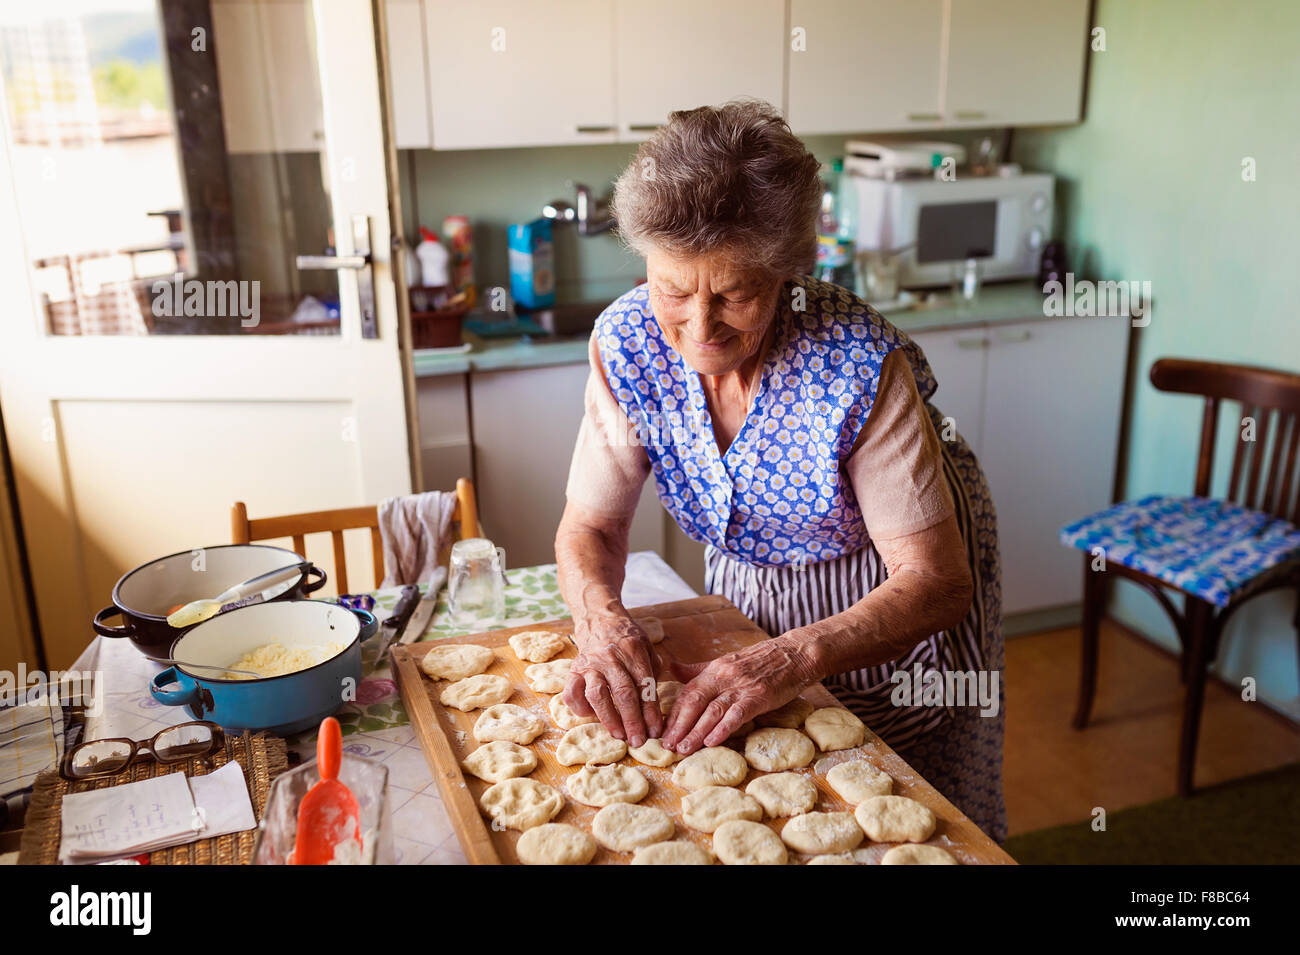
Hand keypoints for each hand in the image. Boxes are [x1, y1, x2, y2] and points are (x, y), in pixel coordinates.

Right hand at [564, 615, 661, 747]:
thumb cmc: (626, 638)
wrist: (599, 619)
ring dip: (609, 718)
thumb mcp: (646, 647)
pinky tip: (591, 717)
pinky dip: (580, 708)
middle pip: (623, 693)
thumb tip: (654, 704)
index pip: (644, 686)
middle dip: (633, 721)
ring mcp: (590, 664)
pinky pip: (572, 693)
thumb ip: (652, 671)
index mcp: (633, 652)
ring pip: (598, 695)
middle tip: (639, 741)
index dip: (651, 711)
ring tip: (619, 735)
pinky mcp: (574, 670)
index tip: (656, 730)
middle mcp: (611, 658)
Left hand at [660, 637, 816, 754]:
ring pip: (712, 711)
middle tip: (667, 747)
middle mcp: (723, 677)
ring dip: (696, 732)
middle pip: (694, 702)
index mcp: (713, 670)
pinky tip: (712, 741)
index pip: (687, 693)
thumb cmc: (761, 661)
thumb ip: (698, 670)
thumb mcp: (726, 662)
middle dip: (679, 726)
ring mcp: (741, 686)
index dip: (673, 714)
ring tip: (683, 749)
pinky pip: (737, 713)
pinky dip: (723, 728)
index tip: (662, 732)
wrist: (794, 654)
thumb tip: (672, 668)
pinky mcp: (758, 696)